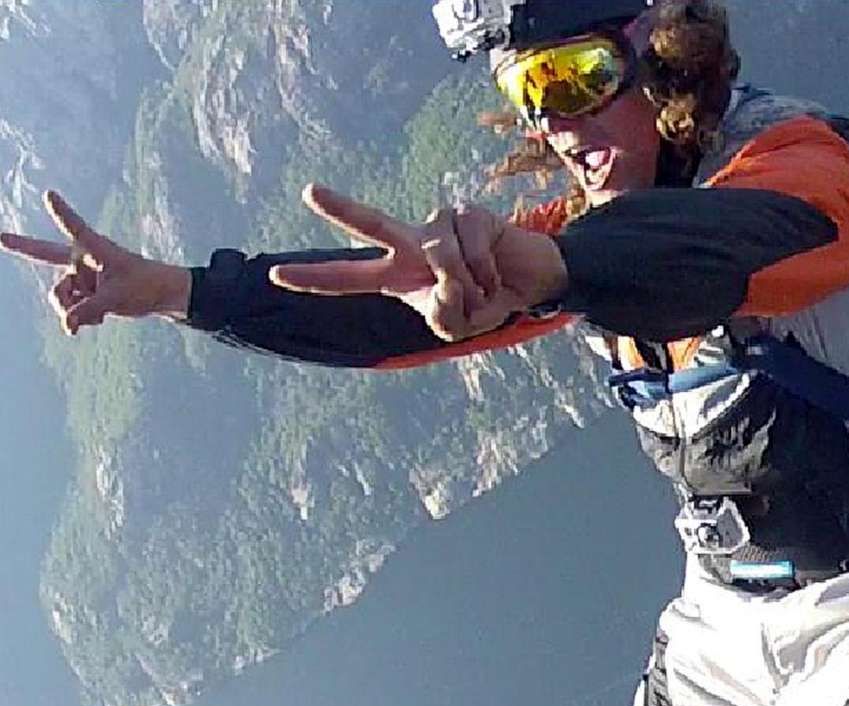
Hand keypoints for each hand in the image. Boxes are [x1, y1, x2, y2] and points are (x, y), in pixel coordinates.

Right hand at [0, 190, 192, 334]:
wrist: (161, 296)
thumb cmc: (146, 286)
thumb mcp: (117, 299)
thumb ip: (89, 311)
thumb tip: (66, 325)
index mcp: (94, 248)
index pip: (75, 228)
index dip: (61, 212)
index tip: (49, 194)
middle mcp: (82, 259)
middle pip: (45, 254)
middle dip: (21, 246)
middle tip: (0, 238)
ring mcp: (81, 276)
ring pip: (59, 295)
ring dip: (69, 308)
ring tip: (93, 316)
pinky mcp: (83, 292)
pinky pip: (70, 308)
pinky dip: (79, 317)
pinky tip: (99, 320)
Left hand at [270, 185, 566, 341]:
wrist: (530, 283)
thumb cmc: (486, 302)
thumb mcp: (457, 326)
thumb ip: (440, 314)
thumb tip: (442, 277)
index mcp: (399, 273)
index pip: (351, 276)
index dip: (316, 278)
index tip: (275, 276)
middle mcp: (413, 243)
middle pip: (372, 223)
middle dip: (340, 208)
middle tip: (308, 192)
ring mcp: (441, 223)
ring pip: (443, 258)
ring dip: (470, 286)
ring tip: (486, 292)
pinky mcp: (471, 214)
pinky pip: (473, 250)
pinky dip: (488, 273)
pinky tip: (497, 275)